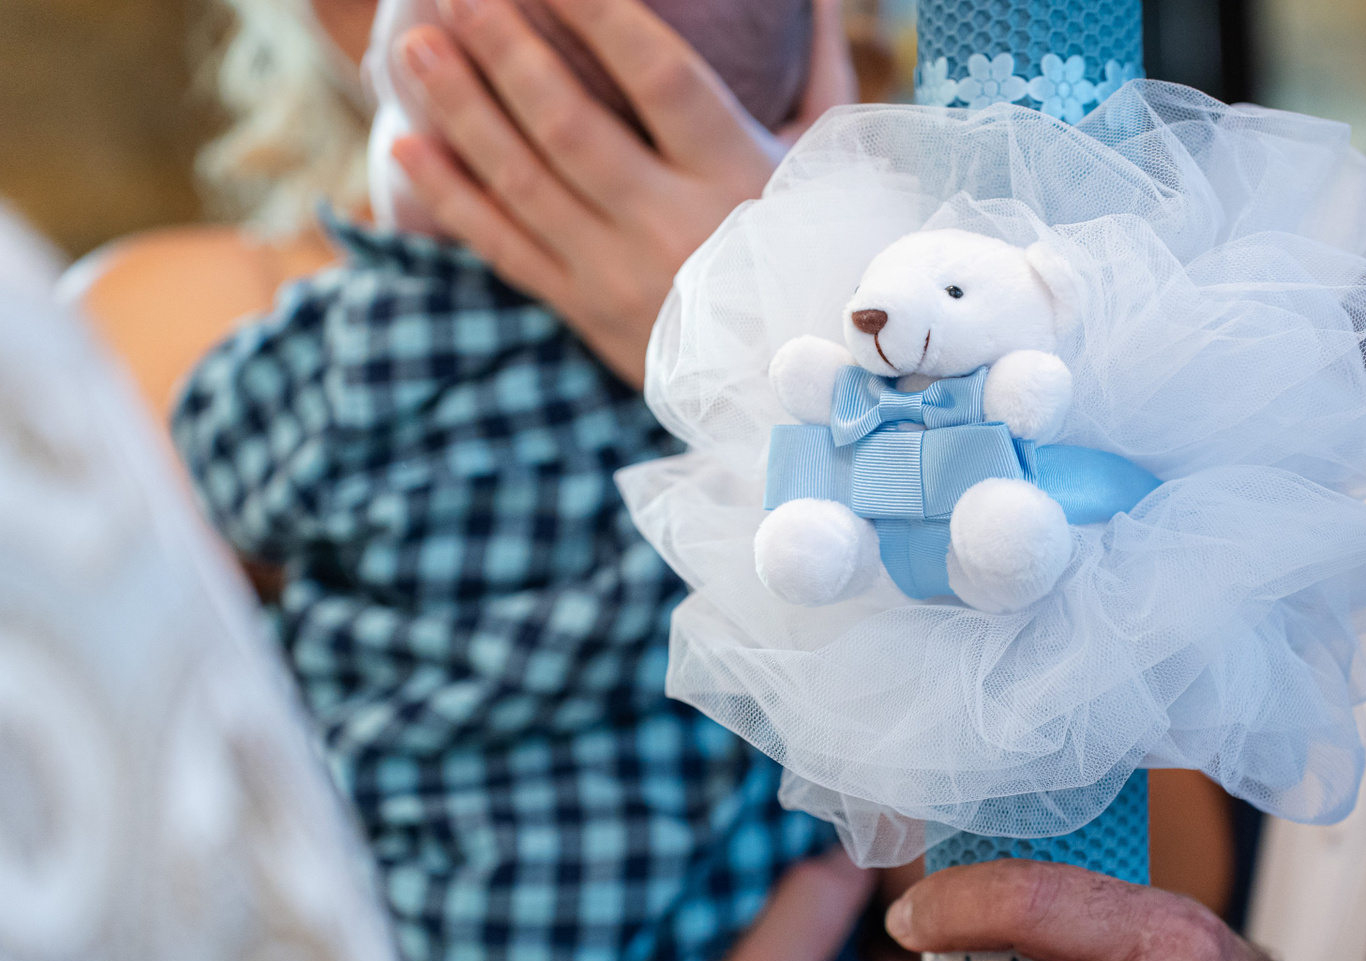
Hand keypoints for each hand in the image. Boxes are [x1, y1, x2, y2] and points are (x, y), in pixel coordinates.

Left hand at [390, 0, 855, 386]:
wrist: (802, 390)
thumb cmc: (821, 257)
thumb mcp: (830, 169)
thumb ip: (822, 77)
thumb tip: (817, 0)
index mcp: (737, 176)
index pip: (660, 77)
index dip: (602, 15)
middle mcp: (673, 226)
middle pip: (571, 125)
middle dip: (507, 51)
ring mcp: (619, 275)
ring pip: (524, 182)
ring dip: (463, 110)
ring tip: (416, 46)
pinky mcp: (585, 314)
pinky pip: (504, 249)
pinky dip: (452, 197)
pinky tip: (408, 144)